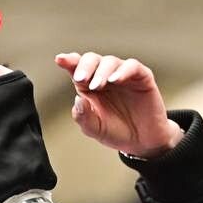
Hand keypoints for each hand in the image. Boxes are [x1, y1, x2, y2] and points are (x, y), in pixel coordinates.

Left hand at [55, 51, 184, 157]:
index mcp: (89, 86)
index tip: (60, 60)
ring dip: (101, 71)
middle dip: (84, 66)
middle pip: (92, 60)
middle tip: (81, 79)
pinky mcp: (142, 77)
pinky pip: (132, 66)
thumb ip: (83, 117)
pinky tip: (115, 79)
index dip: (69, 61)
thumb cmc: (116, 132)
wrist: (142, 142)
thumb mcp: (95, 129)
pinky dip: (123, 70)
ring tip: (98, 85)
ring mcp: (123, 75)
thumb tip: (78, 100)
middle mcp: (105, 76)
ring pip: (110, 61)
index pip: (76, 68)